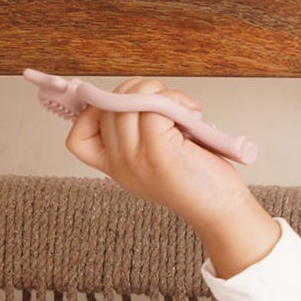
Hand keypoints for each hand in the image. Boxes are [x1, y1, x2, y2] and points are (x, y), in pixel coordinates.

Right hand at [64, 76, 253, 230]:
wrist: (223, 211)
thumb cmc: (202, 182)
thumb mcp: (158, 158)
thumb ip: (141, 134)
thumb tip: (139, 92)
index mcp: (116, 167)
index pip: (78, 139)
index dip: (94, 113)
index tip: (125, 103)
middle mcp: (120, 165)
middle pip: (108, 108)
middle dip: (137, 89)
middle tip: (165, 97)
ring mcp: (136, 158)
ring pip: (129, 102)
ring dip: (158, 92)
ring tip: (183, 105)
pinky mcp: (158, 151)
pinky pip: (155, 107)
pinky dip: (174, 100)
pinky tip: (192, 111)